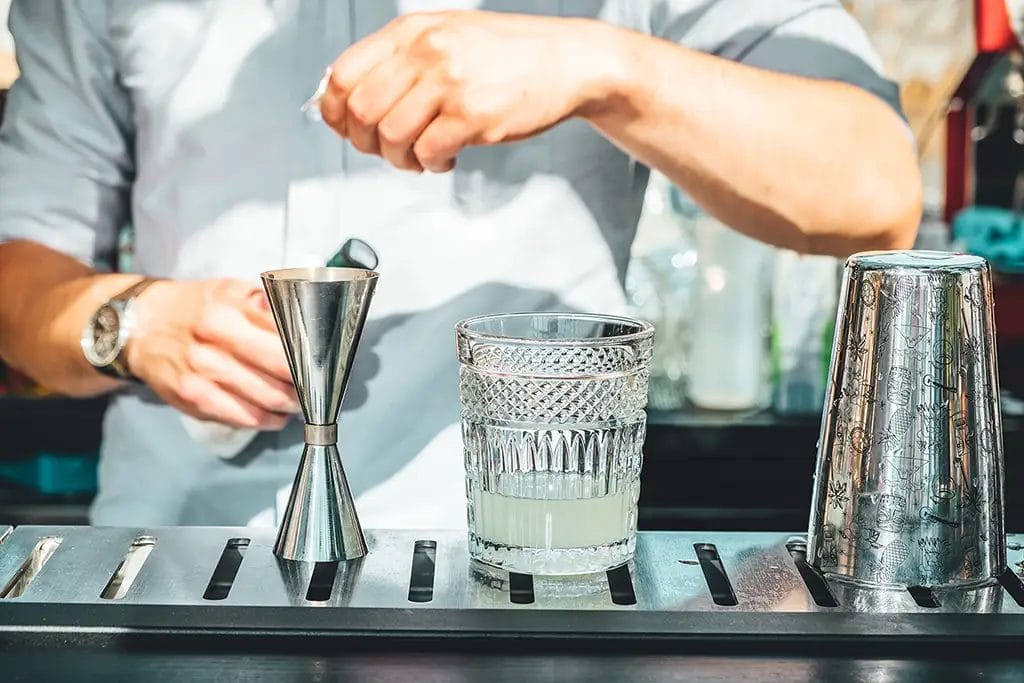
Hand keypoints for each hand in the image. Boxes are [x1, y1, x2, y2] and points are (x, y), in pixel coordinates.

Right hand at [126, 279, 299, 429]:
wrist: (140, 326)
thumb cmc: (196, 308)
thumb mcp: (229, 291)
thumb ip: (267, 304)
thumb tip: (306, 318)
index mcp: (227, 309)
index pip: (285, 336)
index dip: (310, 353)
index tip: (322, 360)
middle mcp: (214, 341)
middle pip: (281, 370)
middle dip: (306, 382)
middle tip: (315, 383)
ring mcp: (202, 372)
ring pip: (267, 398)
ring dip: (290, 404)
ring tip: (298, 400)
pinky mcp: (193, 398)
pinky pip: (244, 417)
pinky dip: (268, 420)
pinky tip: (276, 415)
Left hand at [319, 11, 617, 171]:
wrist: (567, 61)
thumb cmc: (509, 55)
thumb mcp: (445, 37)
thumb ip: (401, 61)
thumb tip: (352, 99)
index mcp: (411, 31)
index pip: (342, 74)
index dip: (335, 112)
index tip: (348, 129)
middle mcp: (425, 52)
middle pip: (360, 111)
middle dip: (367, 144)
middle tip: (388, 150)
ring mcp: (449, 83)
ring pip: (391, 137)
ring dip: (400, 159)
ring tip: (422, 157)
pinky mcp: (473, 115)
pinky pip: (428, 152)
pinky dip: (432, 164)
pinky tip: (447, 157)